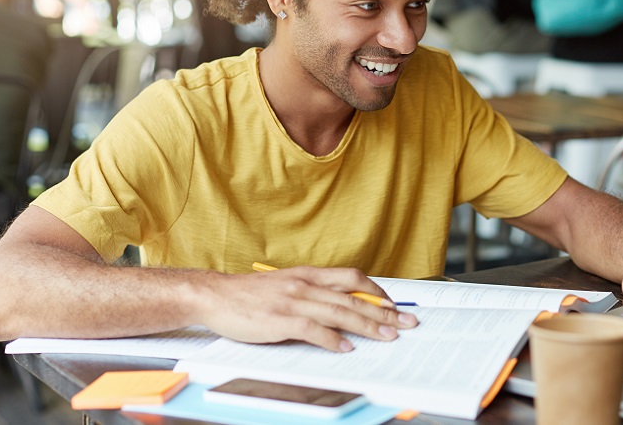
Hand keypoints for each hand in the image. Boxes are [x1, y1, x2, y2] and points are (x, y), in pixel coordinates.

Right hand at [197, 266, 417, 350]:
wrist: (215, 295)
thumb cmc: (249, 295)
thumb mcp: (286, 285)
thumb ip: (312, 293)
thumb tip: (341, 306)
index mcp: (308, 274)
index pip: (352, 278)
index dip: (377, 291)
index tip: (395, 304)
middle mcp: (305, 284)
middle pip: (354, 297)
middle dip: (384, 311)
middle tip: (406, 322)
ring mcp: (294, 301)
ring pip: (340, 312)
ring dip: (368, 326)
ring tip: (387, 336)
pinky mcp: (281, 319)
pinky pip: (314, 329)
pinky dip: (333, 339)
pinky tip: (347, 347)